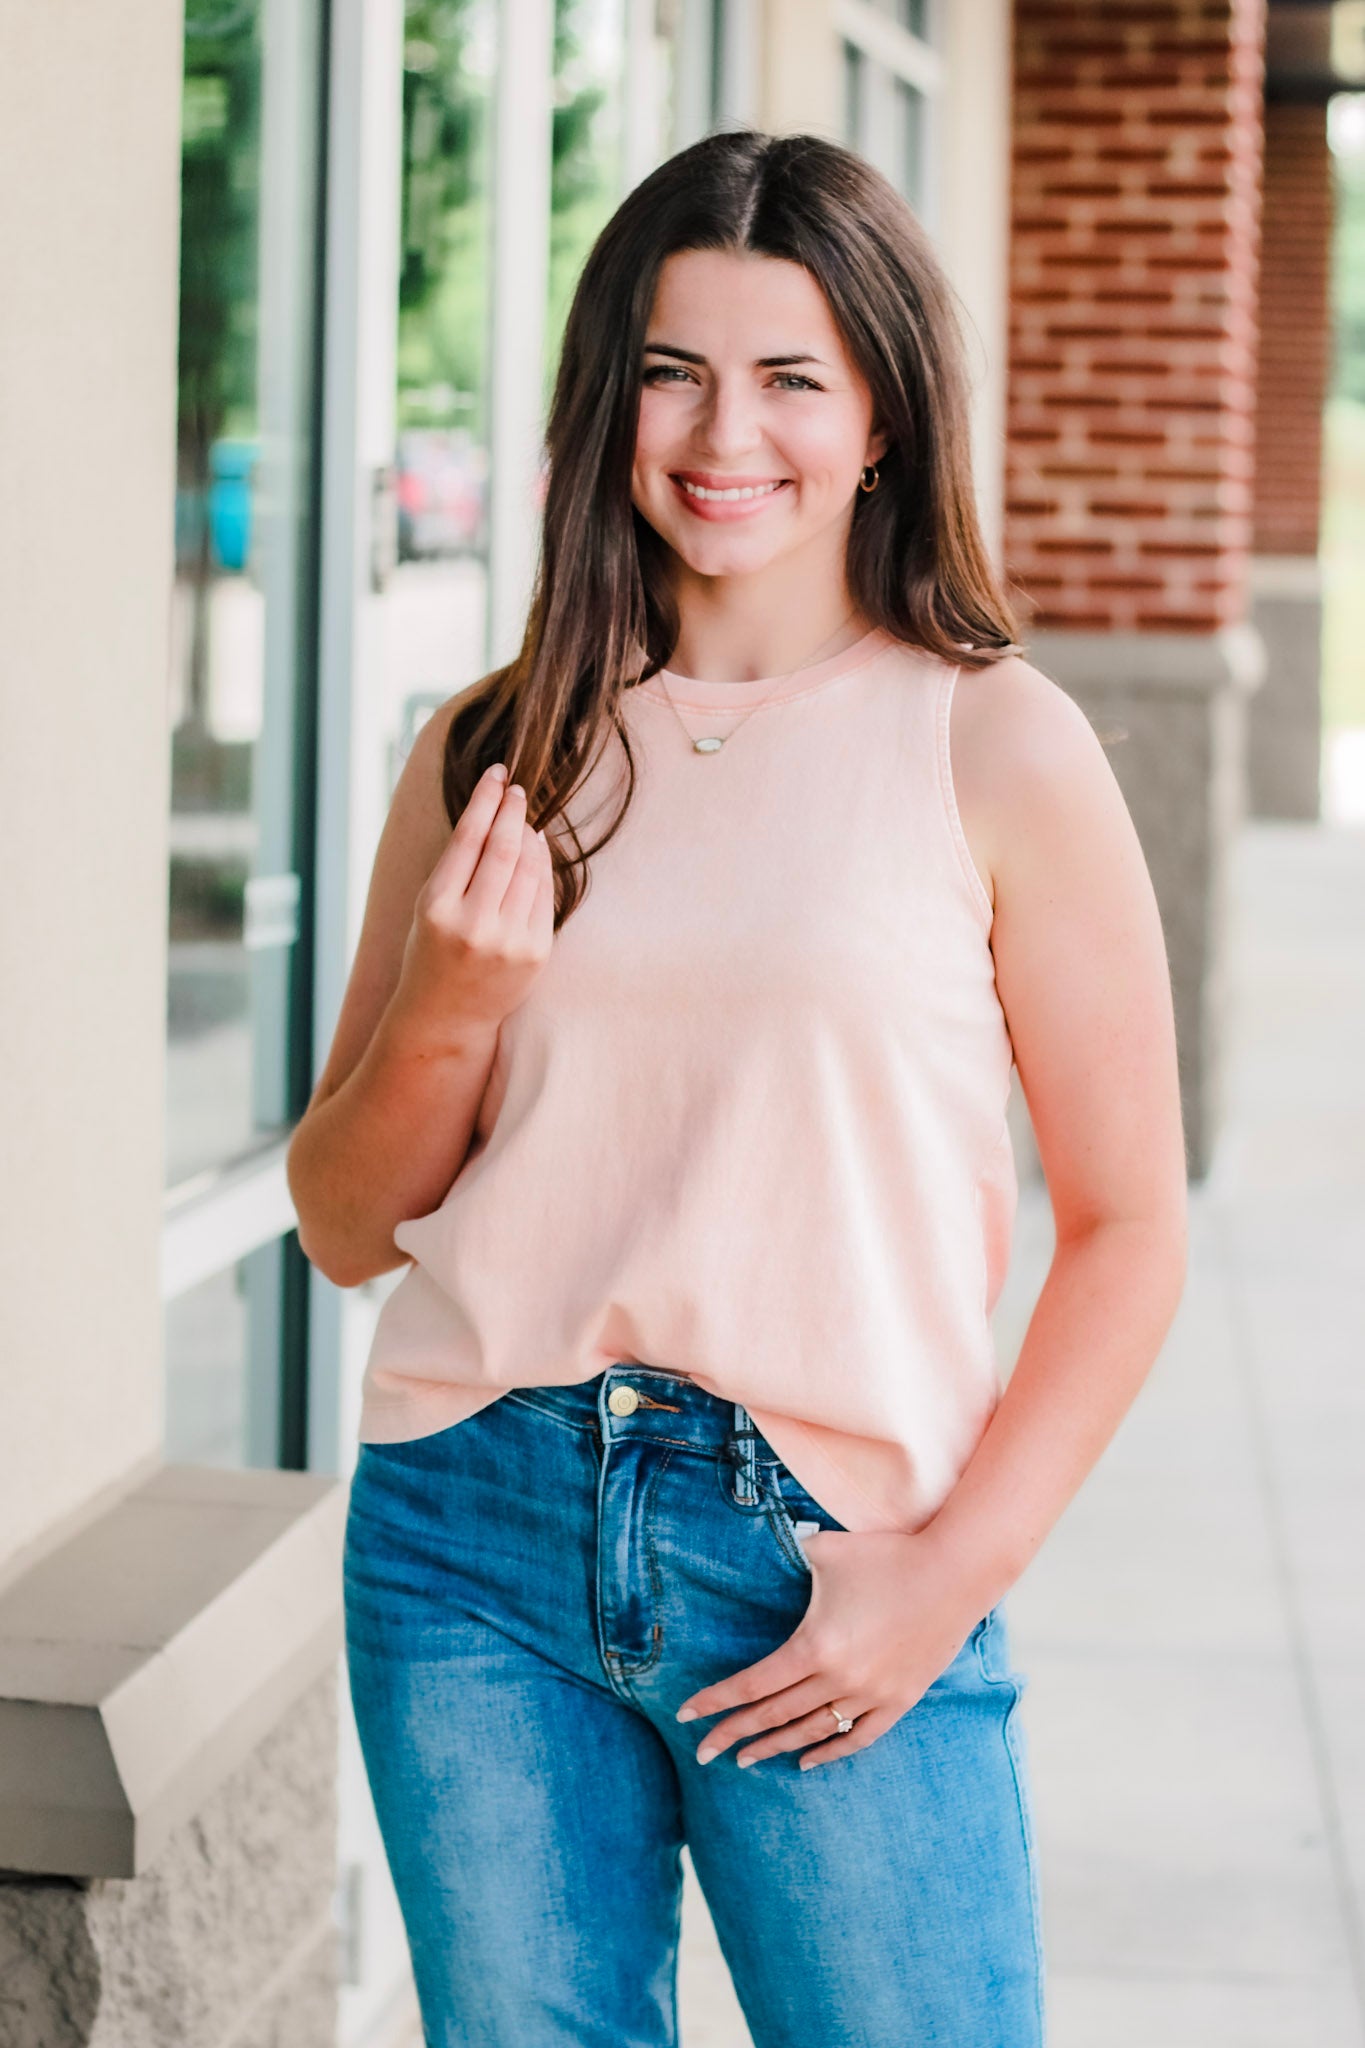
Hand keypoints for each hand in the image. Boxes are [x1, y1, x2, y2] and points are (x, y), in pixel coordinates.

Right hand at [394, 763, 554, 1048]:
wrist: (446, 1017)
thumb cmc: (432, 952)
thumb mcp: (428, 906)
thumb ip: (458, 866)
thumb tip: (501, 816)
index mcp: (436, 907)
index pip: (468, 838)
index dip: (485, 800)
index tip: (497, 774)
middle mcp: (472, 924)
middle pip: (503, 848)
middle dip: (512, 810)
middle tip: (518, 788)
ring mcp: (507, 941)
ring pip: (530, 869)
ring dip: (530, 836)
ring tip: (525, 818)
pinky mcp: (534, 953)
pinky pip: (545, 896)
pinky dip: (543, 866)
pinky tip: (537, 849)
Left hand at [674, 1528, 987, 1770]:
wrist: (955, 1573)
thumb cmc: (886, 1556)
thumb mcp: (826, 1550)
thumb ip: (790, 1550)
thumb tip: (765, 1538)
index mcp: (815, 1646)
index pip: (753, 1684)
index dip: (717, 1701)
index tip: (686, 1715)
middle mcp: (839, 1679)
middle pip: (775, 1715)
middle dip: (734, 1733)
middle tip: (702, 1752)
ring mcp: (871, 1695)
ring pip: (812, 1731)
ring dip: (775, 1745)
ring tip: (746, 1757)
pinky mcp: (899, 1701)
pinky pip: (857, 1737)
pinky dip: (828, 1751)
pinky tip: (805, 1760)